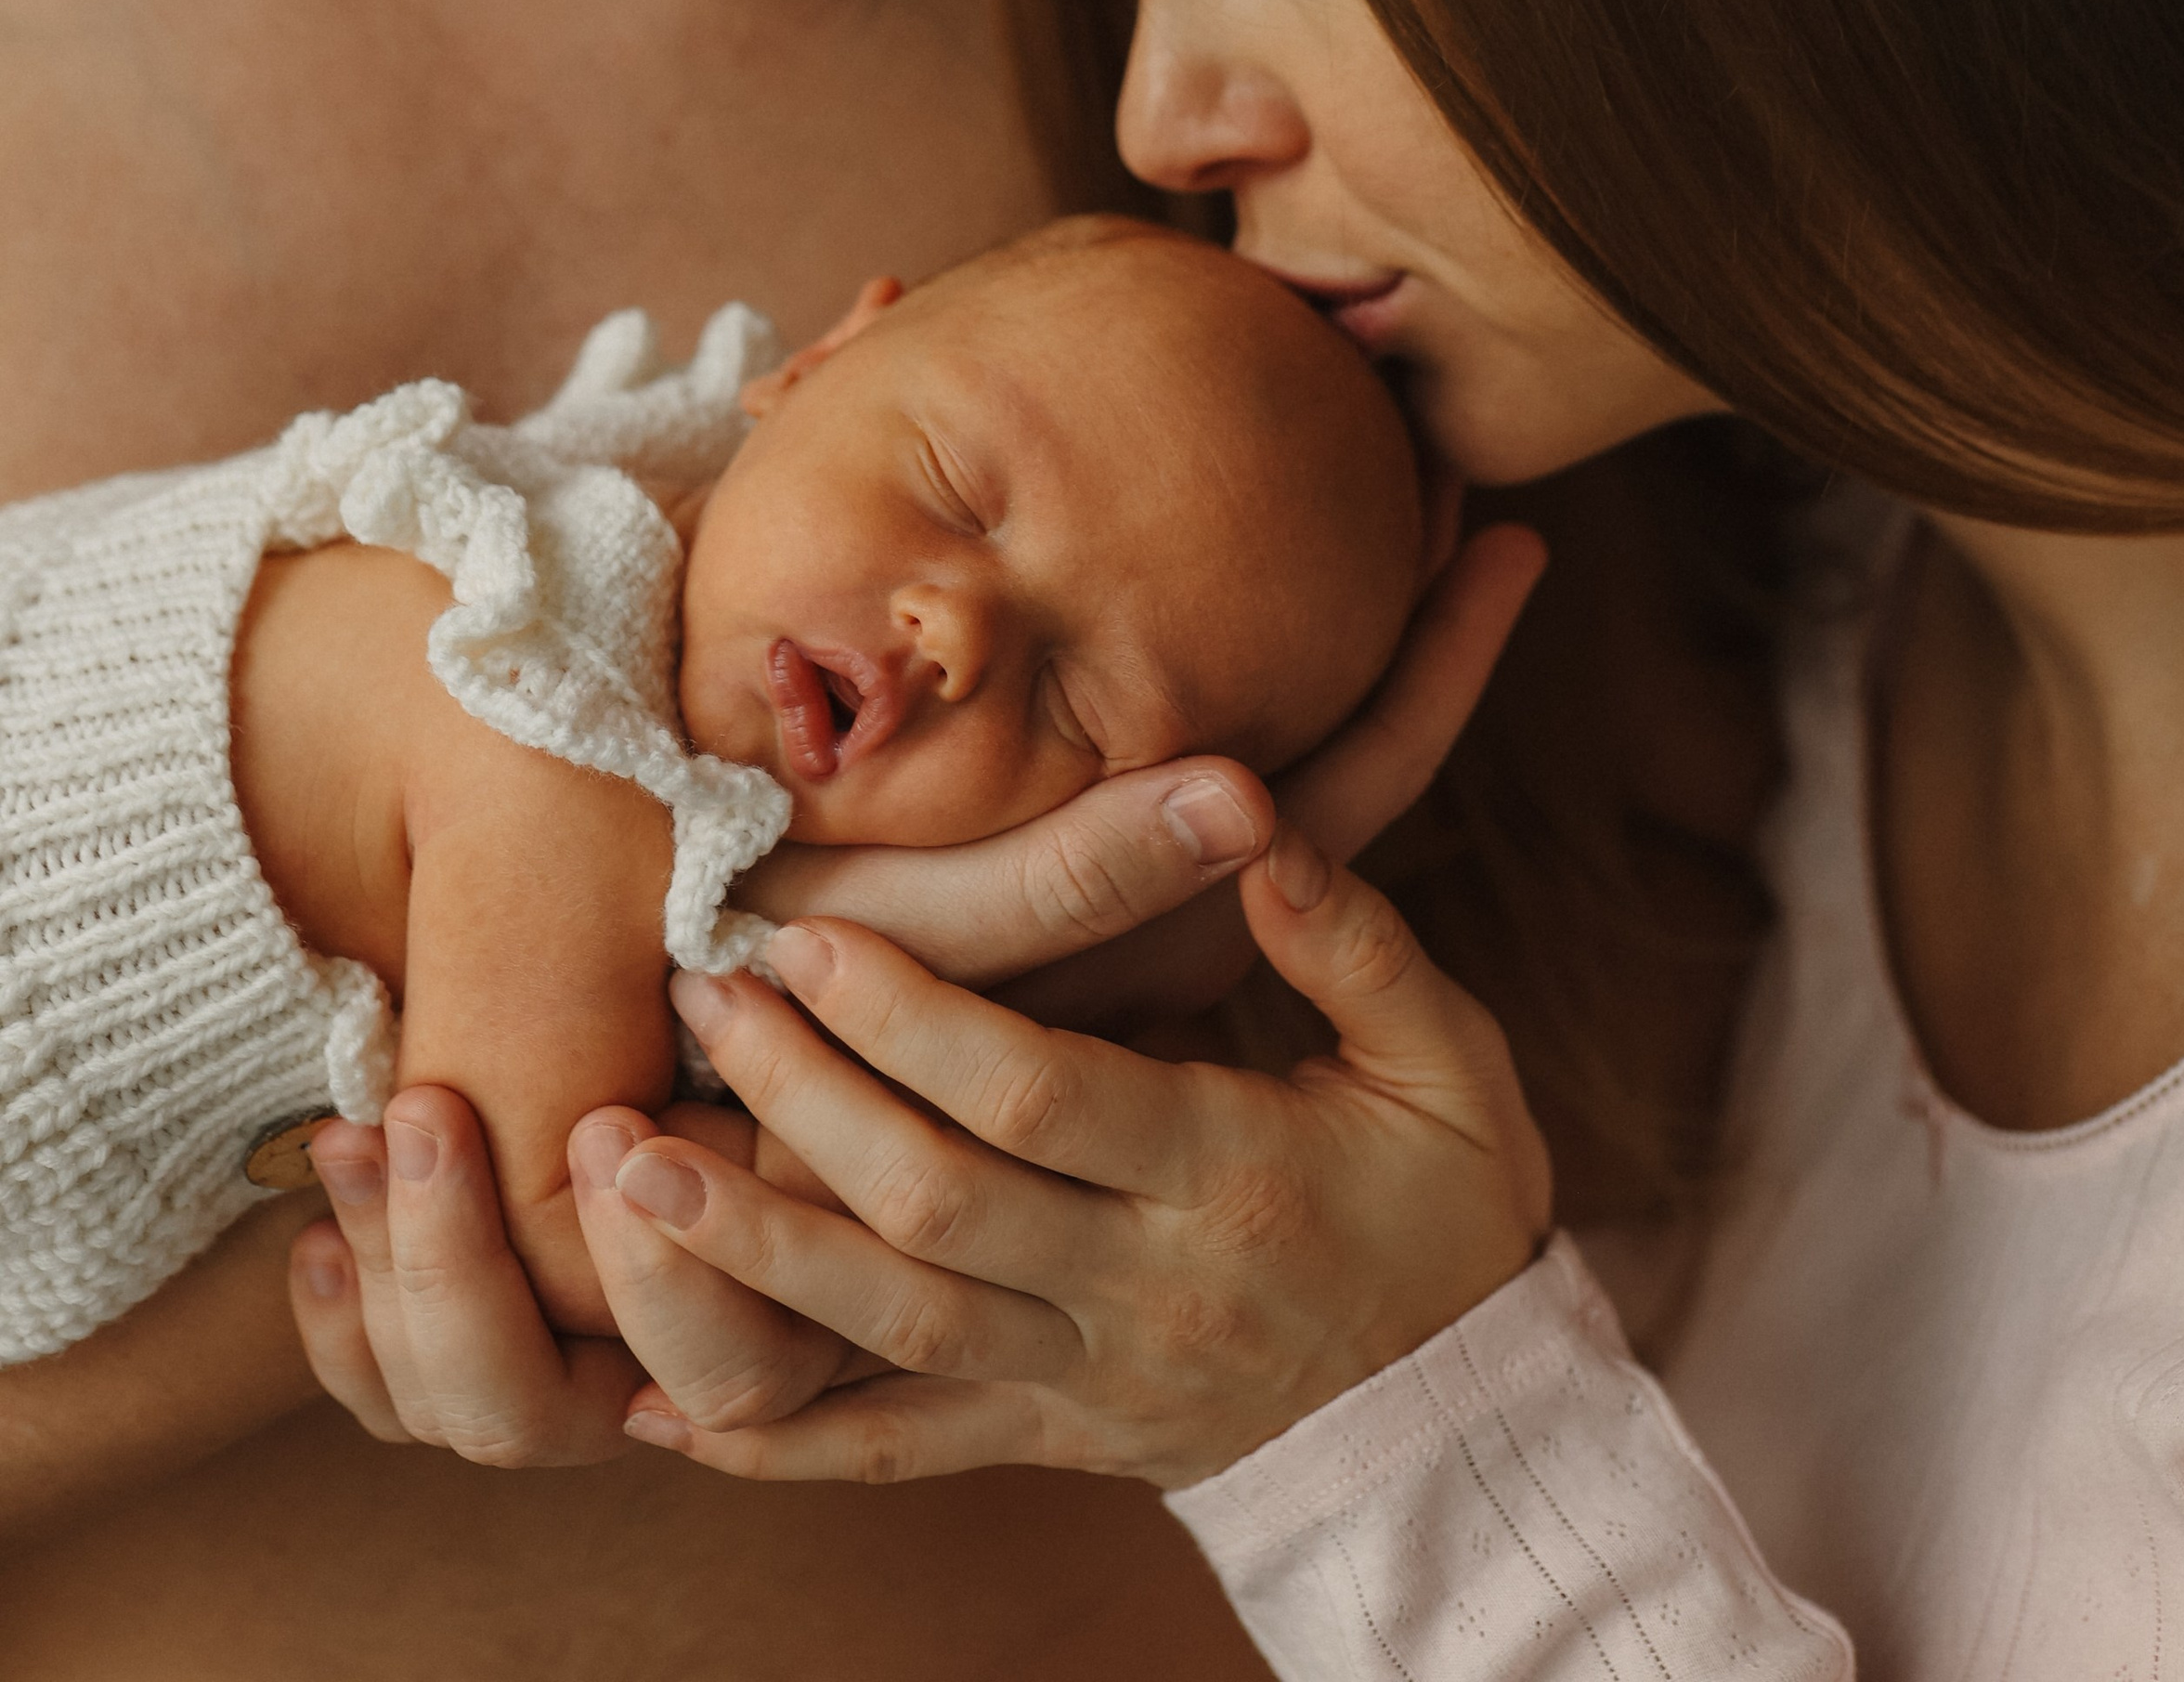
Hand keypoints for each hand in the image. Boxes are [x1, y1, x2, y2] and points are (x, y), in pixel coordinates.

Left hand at [292, 519, 1542, 1456]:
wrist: (1467, 1421)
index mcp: (1232, 1176)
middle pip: (941, 1205)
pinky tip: (661, 1414)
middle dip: (801, 1104)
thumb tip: (1255, 821)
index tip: (810, 936)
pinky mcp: (1055, 1442)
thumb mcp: (1447, 1057)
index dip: (914, 1022)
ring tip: (624, 1172)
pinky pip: (899, 1454)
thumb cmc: (1451, 1203)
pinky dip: (778, 1443)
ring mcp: (1090, 1382)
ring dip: (749, 1254)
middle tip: (694, 999)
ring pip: (895, 1331)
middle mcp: (1144, 1291)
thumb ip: (1352, 936)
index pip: (1044, 1097)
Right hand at [750, 518, 1546, 1027]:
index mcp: (1186, 930)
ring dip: (1359, 628)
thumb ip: (1089, 869)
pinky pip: (1227, 757)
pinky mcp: (1101, 877)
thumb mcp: (947, 934)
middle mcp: (1196, 913)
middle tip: (1466, 479)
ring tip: (1409, 493)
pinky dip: (1273, 653)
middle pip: (1358, 755)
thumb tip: (1254, 796)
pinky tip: (1280, 556)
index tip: (1513, 537)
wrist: (719, 1065)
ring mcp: (1157, 898)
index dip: (1438, 663)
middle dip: (1418, 620)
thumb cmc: (816, 991)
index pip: (1363, 778)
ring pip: (1305, 749)